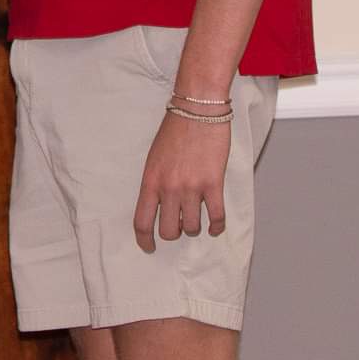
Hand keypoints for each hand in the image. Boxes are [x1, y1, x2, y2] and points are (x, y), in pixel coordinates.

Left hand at [132, 110, 231, 252]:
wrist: (198, 111)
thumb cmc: (174, 132)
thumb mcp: (154, 158)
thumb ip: (155, 183)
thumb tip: (157, 206)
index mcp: (150, 181)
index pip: (142, 221)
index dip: (144, 240)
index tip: (148, 248)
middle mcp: (169, 188)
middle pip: (169, 231)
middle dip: (173, 233)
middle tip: (177, 227)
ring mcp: (192, 188)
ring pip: (192, 227)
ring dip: (194, 228)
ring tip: (196, 219)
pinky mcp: (214, 185)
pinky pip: (216, 217)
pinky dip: (217, 227)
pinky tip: (215, 227)